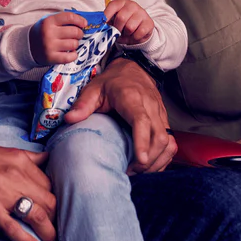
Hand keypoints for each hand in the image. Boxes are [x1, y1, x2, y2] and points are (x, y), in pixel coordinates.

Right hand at [0, 141, 56, 240]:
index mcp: (20, 161)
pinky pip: (13, 228)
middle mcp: (15, 176)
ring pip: (37, 215)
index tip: (55, 208)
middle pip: (48, 200)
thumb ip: (27, 157)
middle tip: (58, 227)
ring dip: (49, 231)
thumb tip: (47, 159)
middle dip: (56, 216)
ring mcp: (2, 194)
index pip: (49, 183)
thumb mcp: (2, 150)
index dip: (54, 198)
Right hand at [29, 11, 87, 64]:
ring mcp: (50, 46)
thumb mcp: (49, 21)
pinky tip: (71, 52)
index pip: (69, 17)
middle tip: (77, 35)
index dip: (80, 20)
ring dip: (76, 44)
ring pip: (74, 44)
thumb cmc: (43, 32)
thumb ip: (63, 19)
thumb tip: (83, 22)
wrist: (27, 45)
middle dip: (80, 33)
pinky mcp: (51, 57)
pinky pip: (70, 57)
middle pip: (74, 31)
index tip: (84, 24)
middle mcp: (49, 33)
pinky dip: (74, 55)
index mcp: (49, 21)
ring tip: (71, 43)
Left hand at [65, 57, 175, 173]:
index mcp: (132, 98)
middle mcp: (150, 106)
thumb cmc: (112, 81)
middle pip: (159, 136)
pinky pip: (171, 142)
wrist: (134, 69)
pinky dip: (163, 157)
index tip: (140, 160)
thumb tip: (69, 119)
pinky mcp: (165, 121)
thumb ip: (83, 104)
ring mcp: (160, 114)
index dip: (142, 141)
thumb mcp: (94, 88)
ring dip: (157, 161)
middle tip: (130, 171)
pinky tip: (150, 166)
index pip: (141, 120)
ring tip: (139, 171)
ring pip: (168, 142)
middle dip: (148, 160)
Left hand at [105, 0, 154, 44]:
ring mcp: (142, 13)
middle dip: (117, 29)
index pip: (113, 6)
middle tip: (116, 33)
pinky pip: (138, 34)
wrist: (140, 28)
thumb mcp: (114, 20)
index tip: (102, 25)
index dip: (106, 16)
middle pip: (121, 18)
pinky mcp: (149, 23)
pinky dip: (134, 38)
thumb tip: (101, 28)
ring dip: (126, 34)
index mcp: (121, 3)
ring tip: (126, 33)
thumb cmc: (124, 23)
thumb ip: (108, 23)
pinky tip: (134, 35)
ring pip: (130, 27)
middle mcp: (132, 6)